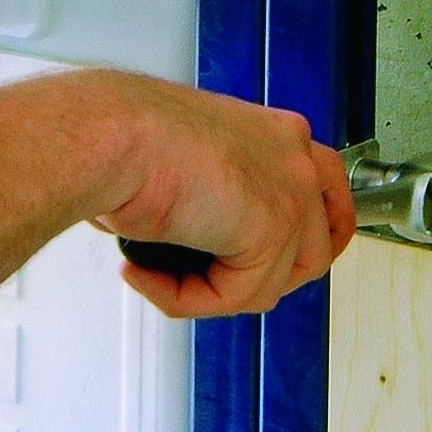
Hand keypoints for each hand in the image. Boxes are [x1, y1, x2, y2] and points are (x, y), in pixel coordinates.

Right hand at [67, 69, 355, 316]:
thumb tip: (200, 242)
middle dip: (269, 281)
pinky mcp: (271, 228)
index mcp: (276, 133)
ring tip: (157, 275)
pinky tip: (144, 273)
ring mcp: (290, 191)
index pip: (321, 191)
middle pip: (317, 247)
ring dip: (211, 294)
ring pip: (270, 284)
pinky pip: (234, 295)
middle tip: (214, 289)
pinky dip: (185, 298)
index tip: (276, 264)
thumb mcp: (184, 164)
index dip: (303, 237)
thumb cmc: (123, 137)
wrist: (110, 136)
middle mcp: (293, 156)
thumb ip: (214, 201)